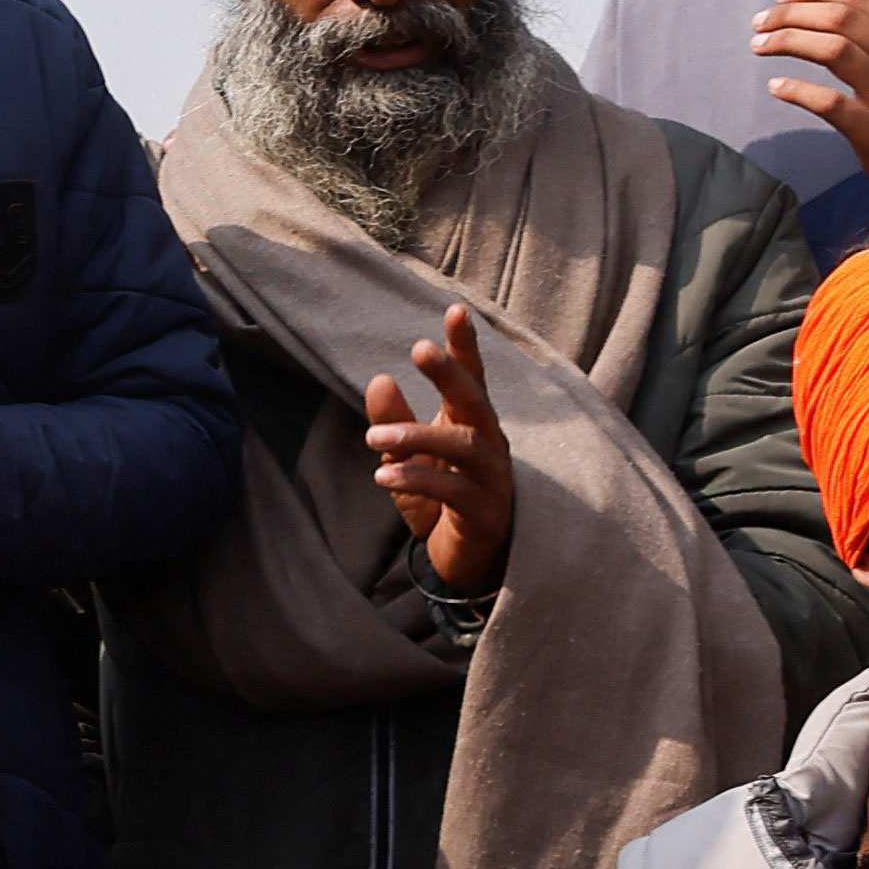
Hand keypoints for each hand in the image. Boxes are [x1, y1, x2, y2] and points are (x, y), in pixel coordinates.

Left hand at [361, 305, 510, 599]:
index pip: (472, 378)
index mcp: (470, 424)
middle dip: (452, 372)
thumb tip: (378, 378)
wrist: (463, 559)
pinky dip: (418, 480)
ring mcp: (493, 478)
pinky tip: (384, 476)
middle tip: (421, 349)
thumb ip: (395, 422)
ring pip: (464, 445)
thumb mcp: (407, 459)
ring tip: (374, 438)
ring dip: (418, 436)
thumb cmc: (439, 501)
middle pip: (476, 400)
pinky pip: (453, 490)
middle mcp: (488, 444)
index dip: (465, 346)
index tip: (455, 309)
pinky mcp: (486, 511)